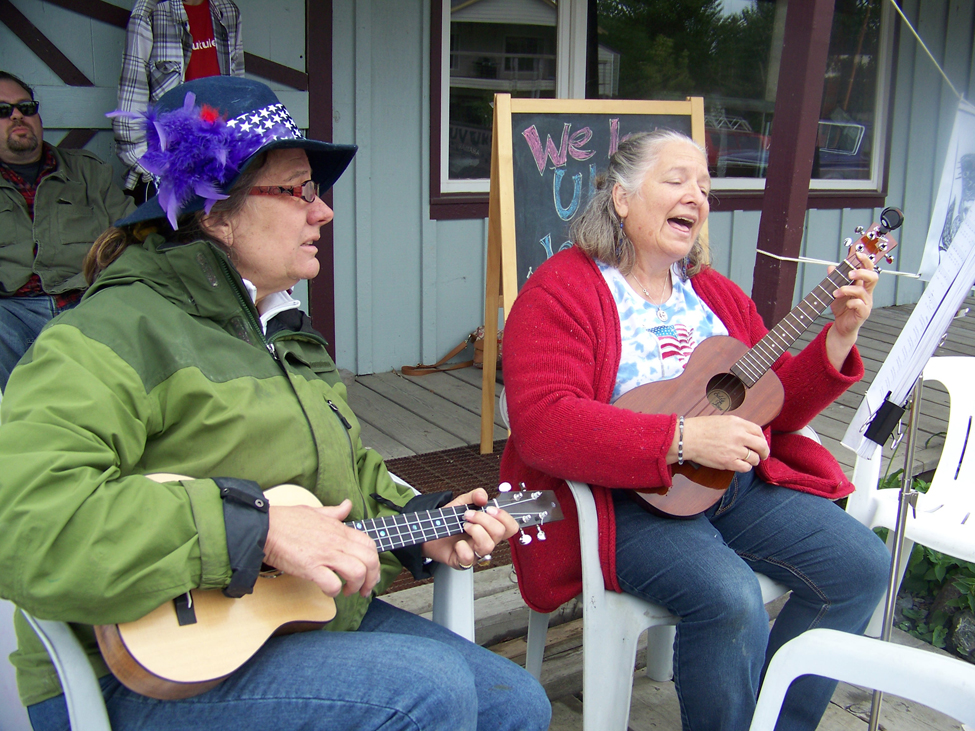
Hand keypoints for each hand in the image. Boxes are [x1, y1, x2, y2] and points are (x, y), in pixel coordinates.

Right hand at [263, 500, 380, 597]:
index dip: (375, 561)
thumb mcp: (315, 511)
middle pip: (370, 560)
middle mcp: (337, 542)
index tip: (370, 572)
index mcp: (340, 530)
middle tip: (364, 589)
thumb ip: (334, 511)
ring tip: (347, 591)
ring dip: (356, 586)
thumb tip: (347, 505)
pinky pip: (332, 584)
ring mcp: (325, 554)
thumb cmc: (287, 520)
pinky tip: (328, 591)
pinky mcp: (311, 567)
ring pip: (357, 572)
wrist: (265, 527)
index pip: (370, 544)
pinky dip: (334, 592)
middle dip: (372, 579)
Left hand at [421, 488, 518, 568]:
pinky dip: (462, 547)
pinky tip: (457, 543)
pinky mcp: (462, 562)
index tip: (489, 509)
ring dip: (475, 531)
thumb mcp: (462, 503)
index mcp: (490, 529)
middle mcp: (486, 542)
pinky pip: (469, 558)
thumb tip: (483, 497)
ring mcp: (476, 554)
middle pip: (500, 533)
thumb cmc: (448, 520)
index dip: (504, 517)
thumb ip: (474, 496)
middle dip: (483, 519)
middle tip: (468, 515)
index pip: (510, 527)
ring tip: (463, 526)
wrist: (430, 530)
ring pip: (487, 546)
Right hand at [677, 415, 768, 471]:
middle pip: (762, 446)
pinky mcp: (729, 462)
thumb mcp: (722, 420)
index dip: (762, 438)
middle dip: (764, 452)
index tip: (760, 443)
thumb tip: (749, 435)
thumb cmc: (700, 428)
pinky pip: (746, 468)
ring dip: (753, 460)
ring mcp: (734, 450)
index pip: (758, 431)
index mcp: (737, 423)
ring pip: (755, 458)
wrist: (687, 438)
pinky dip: (746, 467)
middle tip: (762, 455)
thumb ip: (737, 426)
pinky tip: (740, 464)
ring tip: (747, 460)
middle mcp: (739, 435)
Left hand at [826, 251, 877, 368]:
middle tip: (849, 273)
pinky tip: (846, 304)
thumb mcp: (835, 291)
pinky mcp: (863, 313)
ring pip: (863, 291)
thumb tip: (831, 267)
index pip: (868, 269)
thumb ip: (834, 279)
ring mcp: (866, 303)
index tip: (857, 254)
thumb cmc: (841, 307)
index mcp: (862, 285)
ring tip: (836, 292)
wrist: (842, 326)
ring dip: (847, 289)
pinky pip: (861, 305)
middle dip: (862, 272)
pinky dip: (852, 302)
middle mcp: (867, 292)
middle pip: (873, 277)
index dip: (865, 261)